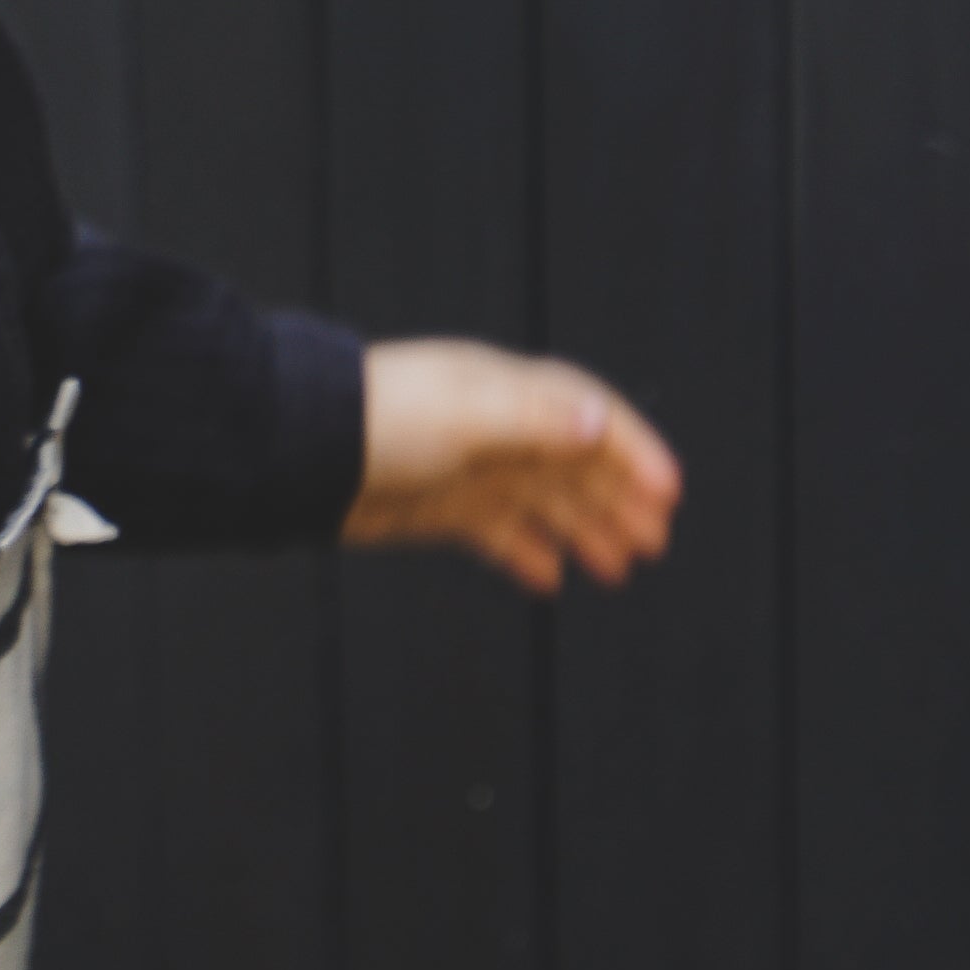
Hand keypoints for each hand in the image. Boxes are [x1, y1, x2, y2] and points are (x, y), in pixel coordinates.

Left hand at [340, 338, 680, 592]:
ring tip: (618, 565)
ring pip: (541, 500)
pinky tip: (549, 577)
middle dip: (616, 497)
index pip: (585, 414)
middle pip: (570, 462)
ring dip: (582, 528)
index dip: (630, 450)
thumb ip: (533, 420)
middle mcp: (490, 425)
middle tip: (653, 540)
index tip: (668, 492)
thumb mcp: (464, 415)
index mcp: (502, 391)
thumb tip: (596, 423)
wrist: (301, 452)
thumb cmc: (374, 419)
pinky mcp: (439, 504)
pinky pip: (498, 530)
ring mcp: (465, 465)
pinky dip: (527, 552)